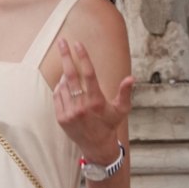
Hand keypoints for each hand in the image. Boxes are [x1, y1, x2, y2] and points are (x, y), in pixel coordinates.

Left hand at [53, 39, 133, 163]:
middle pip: (71, 75)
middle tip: (61, 41)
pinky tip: (66, 85)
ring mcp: (69, 112)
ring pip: (63, 85)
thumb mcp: (122, 110)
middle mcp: (82, 106)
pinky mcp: (61, 117)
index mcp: (97, 101)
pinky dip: (60, 87)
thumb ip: (125, 93)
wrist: (96, 146)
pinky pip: (57, 95)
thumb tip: (131, 78)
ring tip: (70, 72)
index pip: (88, 74)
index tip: (78, 43)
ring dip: (65, 75)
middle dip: (65, 56)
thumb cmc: (110, 124)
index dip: (83, 57)